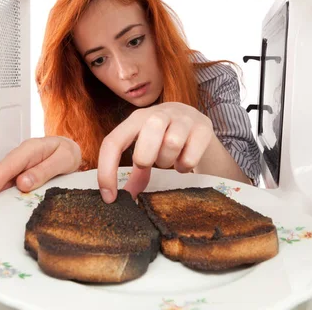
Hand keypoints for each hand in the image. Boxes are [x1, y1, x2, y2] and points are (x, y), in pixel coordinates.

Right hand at [0, 136, 80, 213]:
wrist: (70, 149)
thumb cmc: (67, 152)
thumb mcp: (64, 159)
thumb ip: (44, 170)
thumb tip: (22, 183)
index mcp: (28, 150)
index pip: (5, 169)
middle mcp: (19, 157)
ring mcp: (17, 166)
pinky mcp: (18, 174)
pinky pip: (6, 186)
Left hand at [97, 102, 213, 202]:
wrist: (195, 121)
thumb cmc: (163, 138)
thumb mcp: (146, 149)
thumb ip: (135, 173)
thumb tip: (120, 199)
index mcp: (136, 118)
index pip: (113, 141)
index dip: (107, 171)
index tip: (109, 197)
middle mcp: (159, 113)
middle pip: (148, 133)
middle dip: (145, 157)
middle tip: (149, 165)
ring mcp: (183, 118)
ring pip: (172, 143)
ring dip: (167, 161)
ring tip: (168, 161)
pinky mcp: (204, 127)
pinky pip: (191, 156)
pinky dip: (185, 166)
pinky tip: (184, 161)